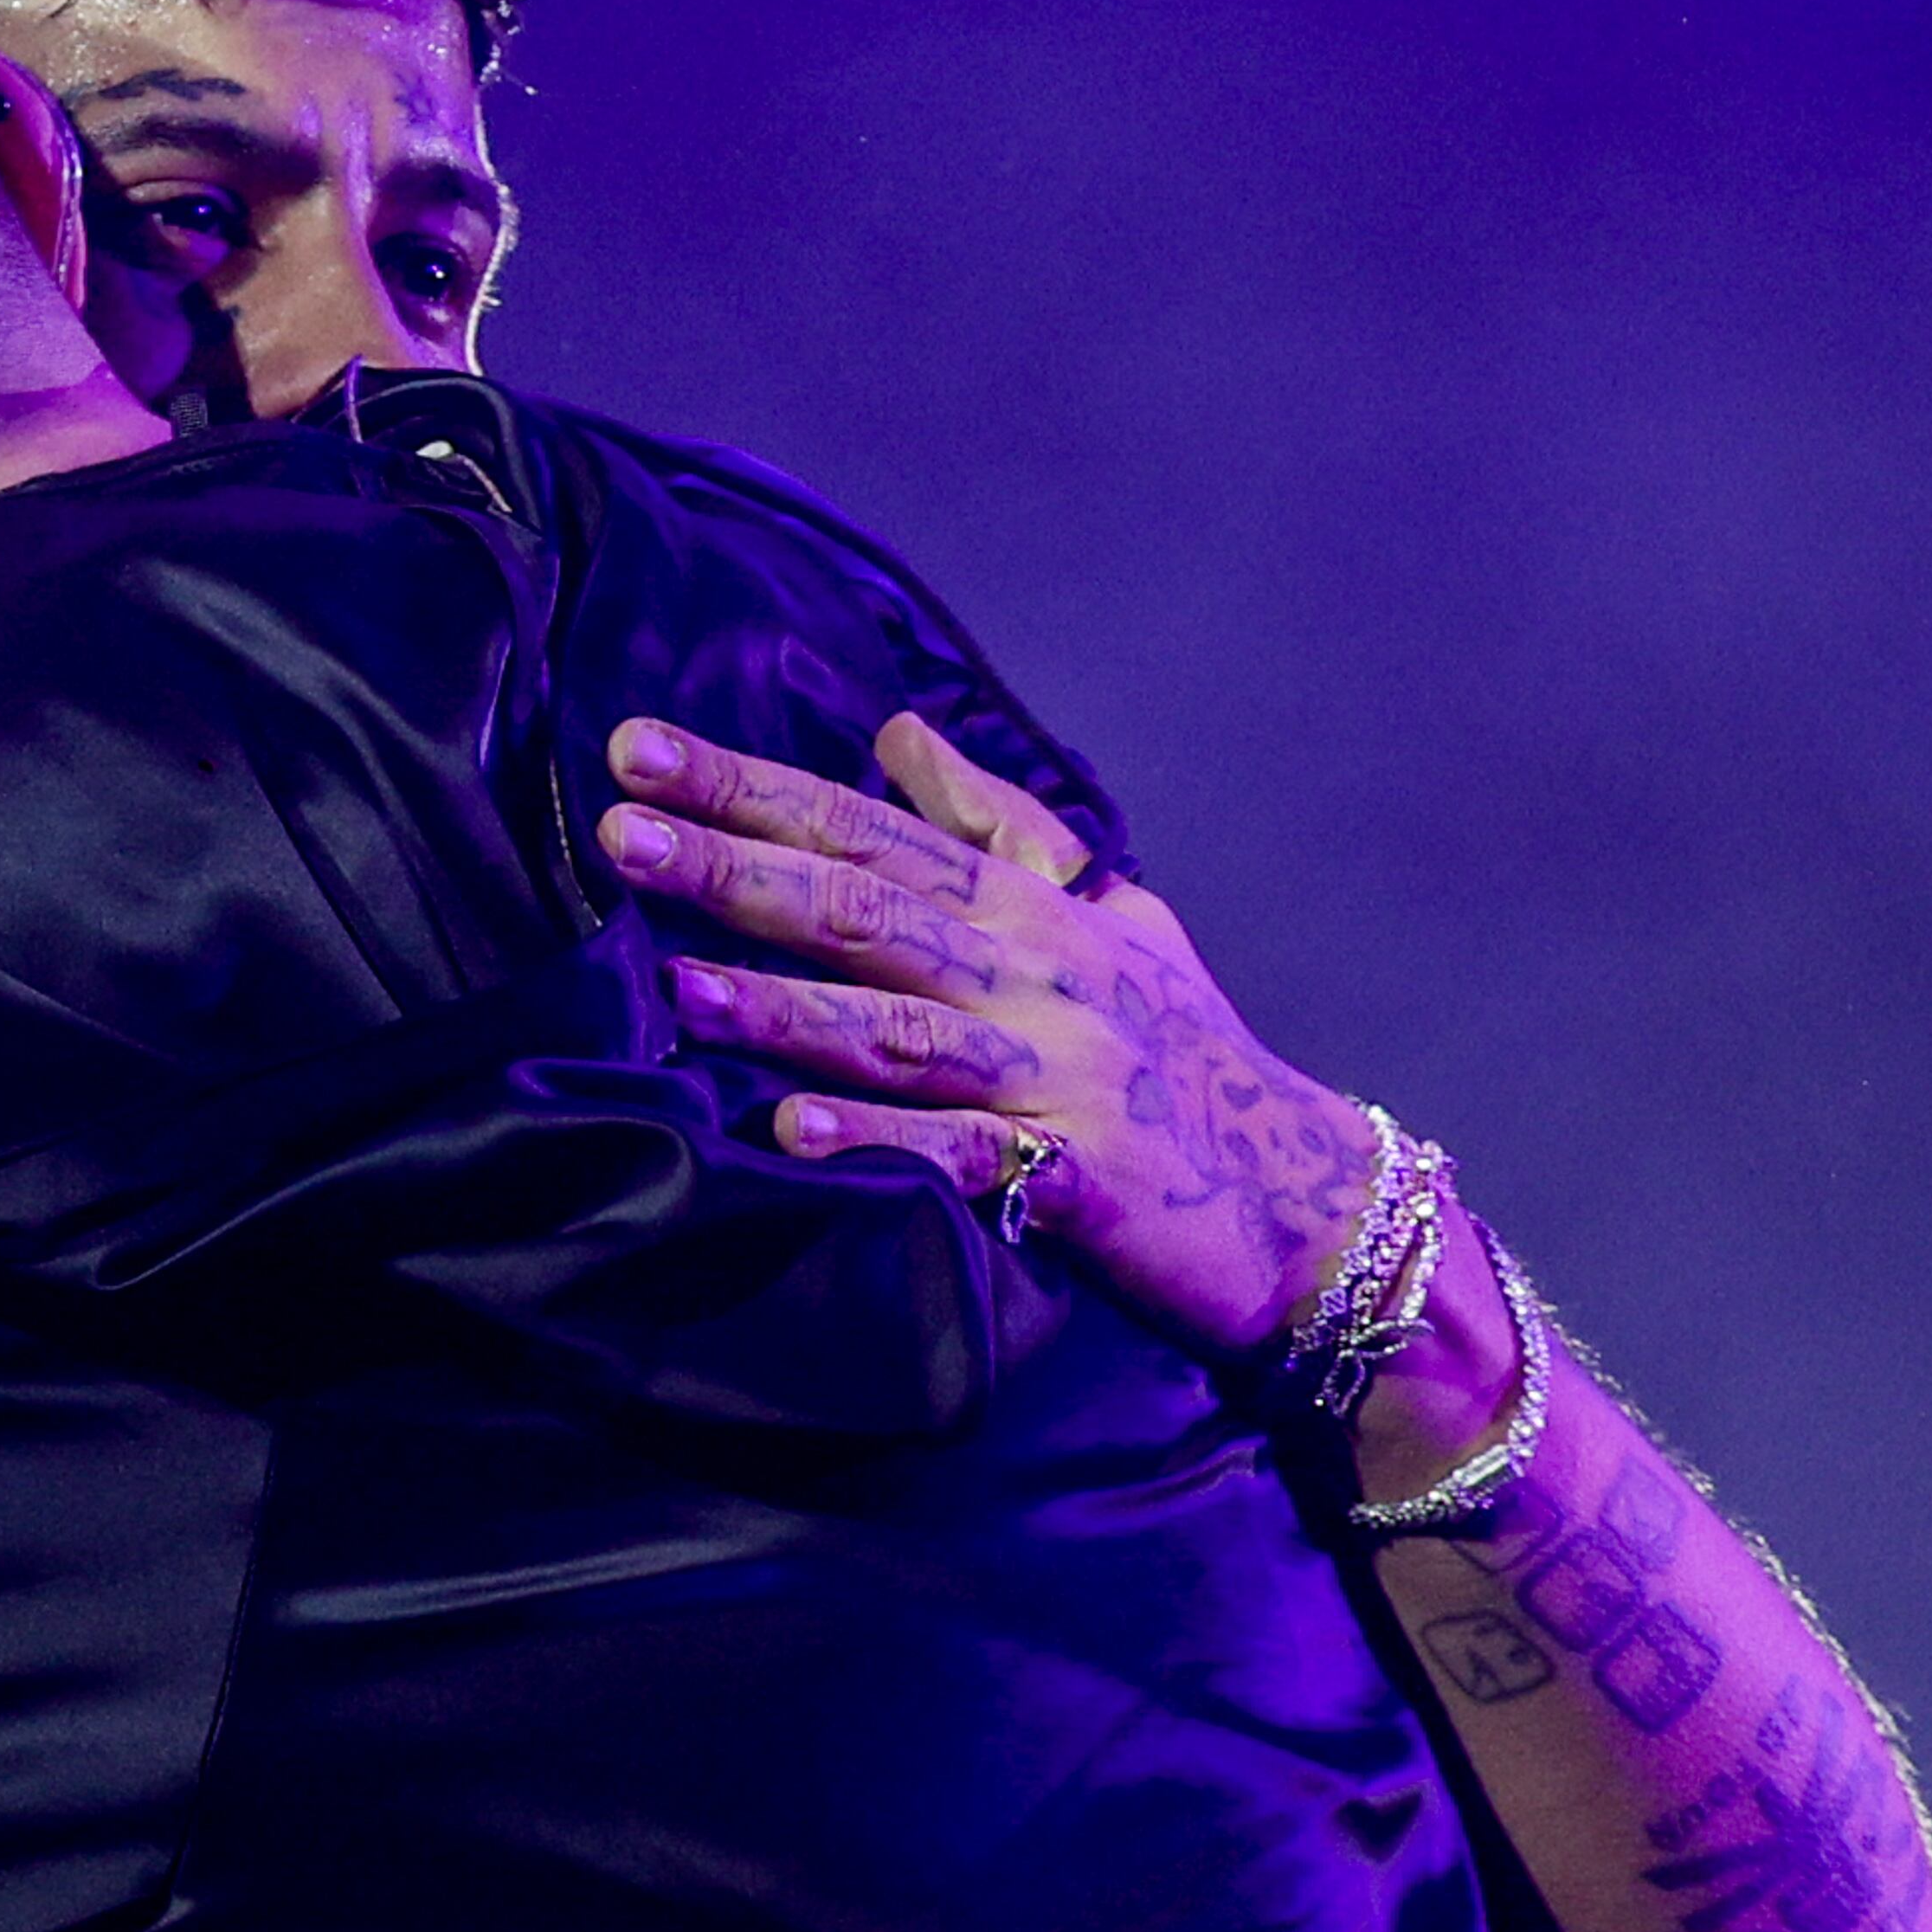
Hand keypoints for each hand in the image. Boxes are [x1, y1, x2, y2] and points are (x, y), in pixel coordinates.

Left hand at [594, 712, 1374, 1360]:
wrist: (1312, 1201)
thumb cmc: (1189, 1050)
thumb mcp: (1107, 914)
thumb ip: (997, 824)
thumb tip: (897, 730)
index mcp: (1028, 910)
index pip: (869, 830)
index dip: (754, 788)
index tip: (639, 750)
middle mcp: (1035, 977)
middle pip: (867, 911)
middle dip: (740, 870)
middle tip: (619, 831)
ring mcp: (1055, 1077)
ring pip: (903, 1032)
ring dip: (788, 1010)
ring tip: (677, 987)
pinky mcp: (1076, 1179)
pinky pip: (962, 1160)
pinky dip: (880, 1146)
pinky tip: (790, 1135)